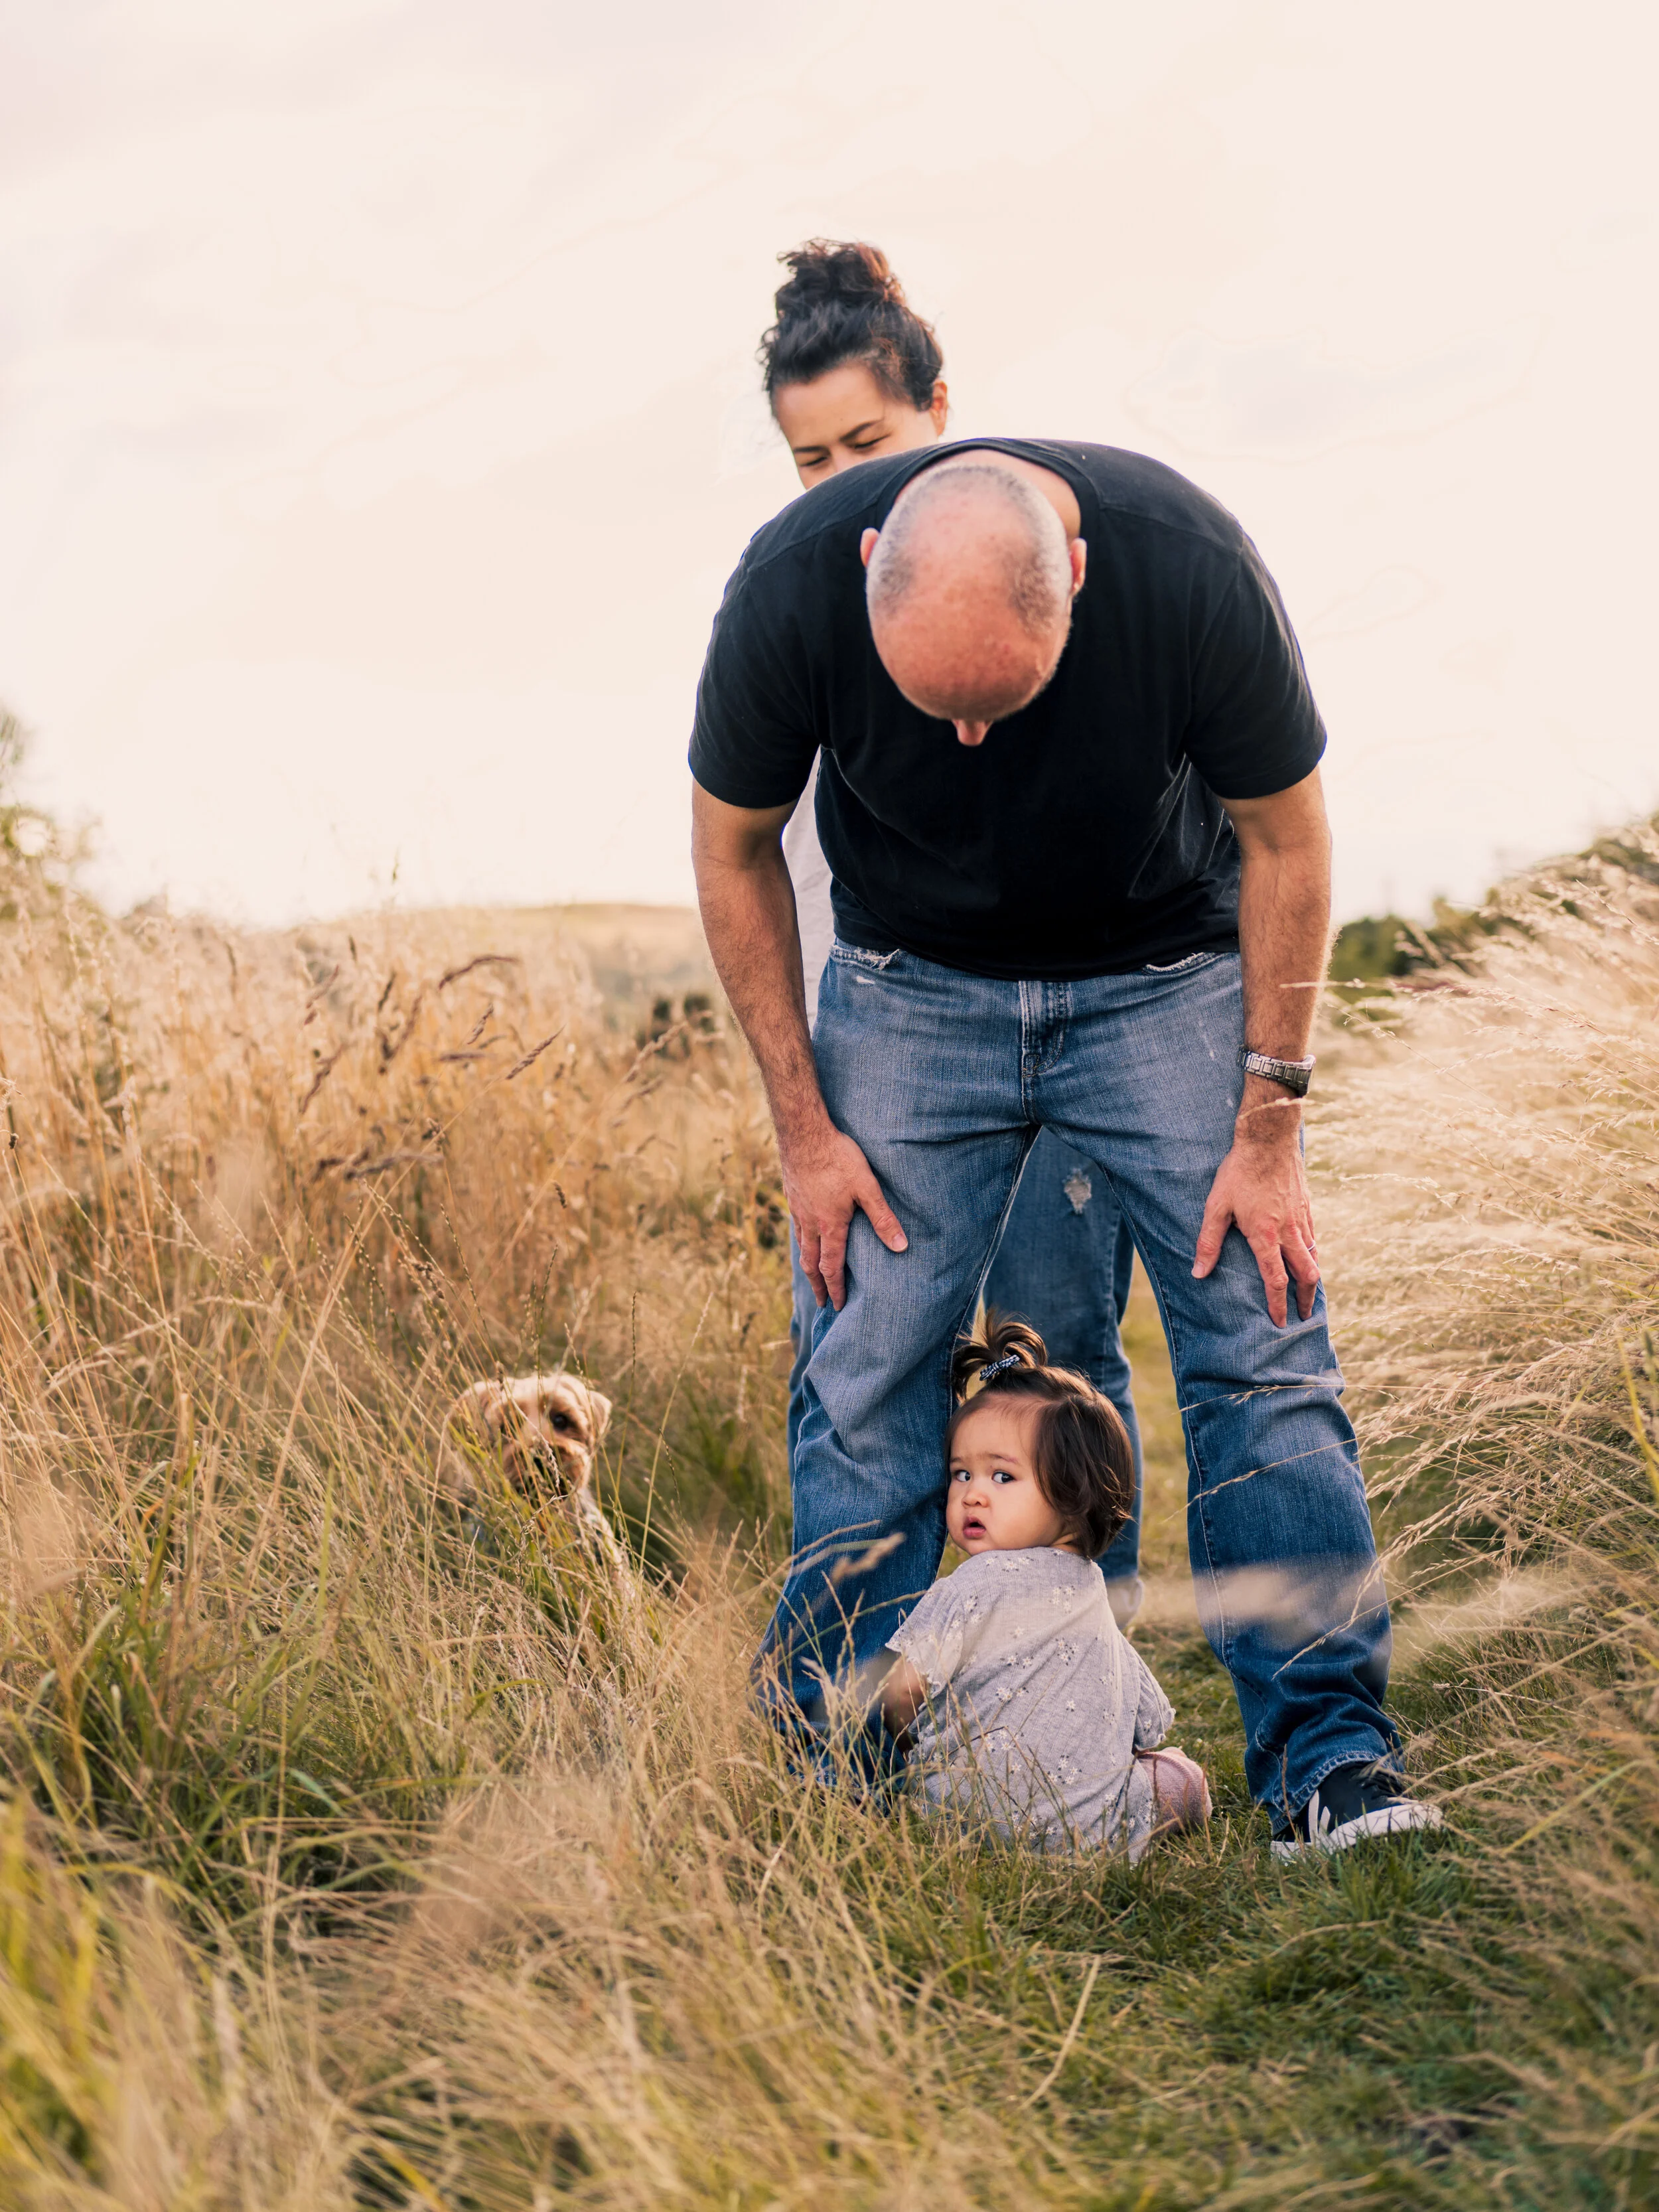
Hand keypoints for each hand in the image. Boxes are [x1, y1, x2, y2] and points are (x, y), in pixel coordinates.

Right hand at [782, 1118, 907, 1310]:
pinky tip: (805, 1236)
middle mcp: (810, 1223)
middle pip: (811, 1263)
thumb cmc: (837, 1158)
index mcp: (830, 1225)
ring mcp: (798, 1209)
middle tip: (821, 1302)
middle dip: (817, 1285)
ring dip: (807, 1266)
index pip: (832, 1267)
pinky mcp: (792, 1195)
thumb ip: (883, 1218)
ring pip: (801, 1246)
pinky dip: (801, 1241)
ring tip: (811, 1275)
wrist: (804, 1132)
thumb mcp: (867, 1187)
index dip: (836, 1288)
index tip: (837, 1305)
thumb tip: (901, 1247)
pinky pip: (796, 1227)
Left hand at [1191, 1105, 1319, 1325]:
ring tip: (1308, 1293)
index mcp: (1265, 1235)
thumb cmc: (1239, 1171)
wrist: (1269, 1138)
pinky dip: (1314, 1255)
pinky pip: (1314, 1238)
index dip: (1278, 1304)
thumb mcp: (1216, 1206)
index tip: (1279, 1323)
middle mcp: (1288, 1232)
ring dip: (1312, 1279)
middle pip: (1305, 1275)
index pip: (1276, 1280)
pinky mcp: (1306, 1206)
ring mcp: (1301, 1219)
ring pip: (1314, 1257)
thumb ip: (1208, 1242)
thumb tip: (1198, 1273)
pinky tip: (1308, 1257)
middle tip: (1303, 1316)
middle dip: (1305, 1299)